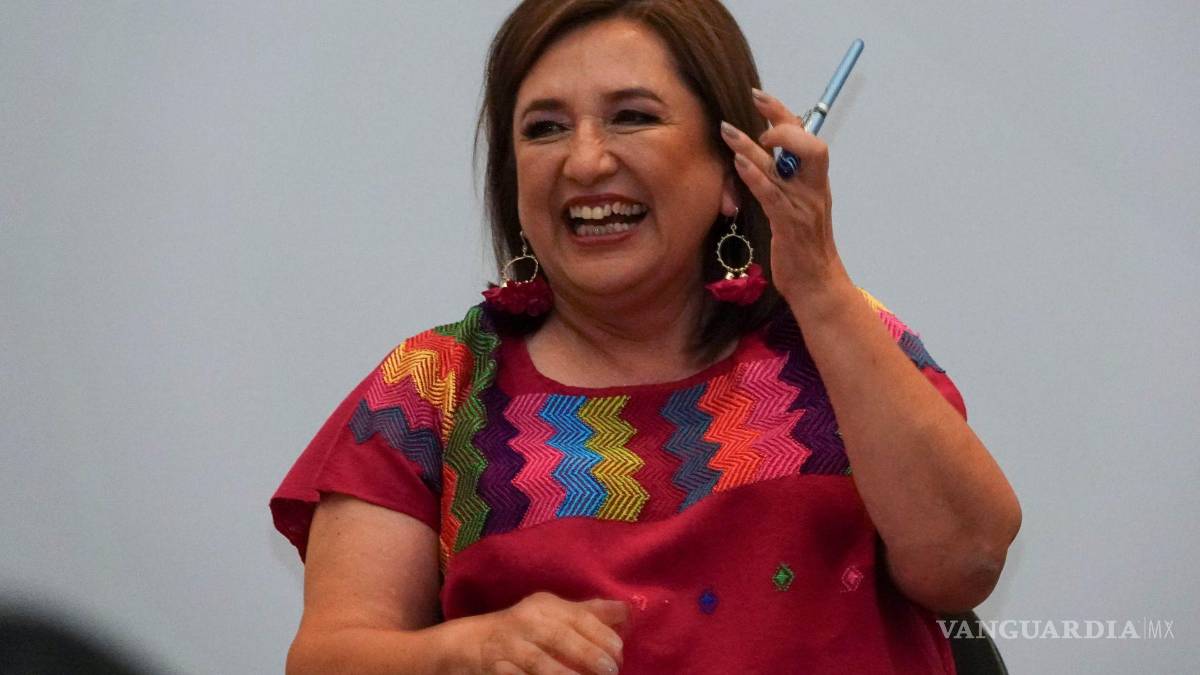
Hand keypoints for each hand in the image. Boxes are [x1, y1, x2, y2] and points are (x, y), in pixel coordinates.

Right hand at [472, 592, 627, 674]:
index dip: (599, 633)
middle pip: (559, 637)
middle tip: (610, 670)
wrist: (469, 644)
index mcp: (543, 606)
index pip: (575, 616)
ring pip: (538, 662)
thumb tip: (626, 611)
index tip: (619, 650)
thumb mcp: (550, 614)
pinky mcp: (497, 670)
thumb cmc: (522, 629)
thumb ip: (587, 613)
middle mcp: (525, 622)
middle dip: (587, 654)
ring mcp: (509, 648)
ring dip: (564, 674)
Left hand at [719, 89, 851, 302]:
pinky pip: (771, 196)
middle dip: (780, 118)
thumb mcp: (799, 207)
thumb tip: (766, 158)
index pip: (807, 138)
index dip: (784, 115)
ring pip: (779, 169)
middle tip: (754, 100)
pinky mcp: (788, 225)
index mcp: (816, 182)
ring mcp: (802, 206)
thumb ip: (786, 182)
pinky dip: (755, 177)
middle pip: (805, 143)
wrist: (816, 283)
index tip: (760, 98)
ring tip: (728, 129)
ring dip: (752, 147)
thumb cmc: (803, 246)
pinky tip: (738, 163)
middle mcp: (813, 189)